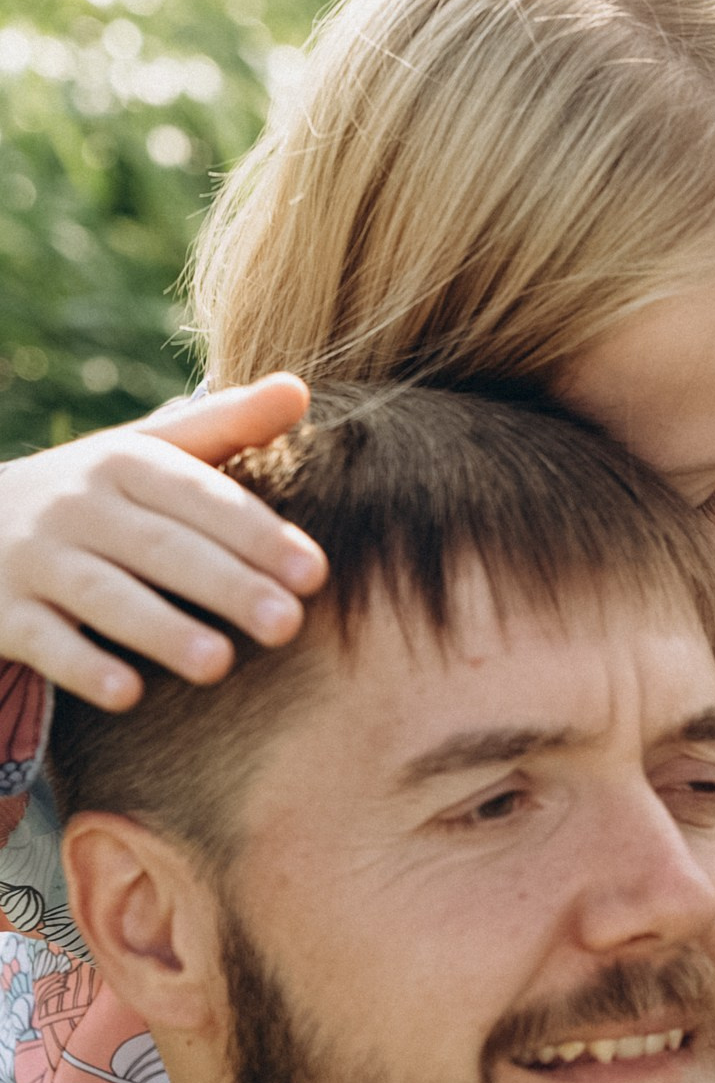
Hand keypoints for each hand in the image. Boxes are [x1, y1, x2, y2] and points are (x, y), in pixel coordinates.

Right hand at [0, 374, 328, 709]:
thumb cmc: (95, 495)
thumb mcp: (148, 451)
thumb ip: (224, 424)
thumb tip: (300, 388)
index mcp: (124, 462)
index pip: (199, 494)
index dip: (256, 533)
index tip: (314, 573)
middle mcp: (78, 506)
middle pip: (160, 547)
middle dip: (225, 584)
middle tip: (287, 624)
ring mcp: (36, 559)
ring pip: (103, 594)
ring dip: (161, 629)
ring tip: (219, 664)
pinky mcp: (3, 612)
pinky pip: (45, 641)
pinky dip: (83, 667)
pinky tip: (127, 694)